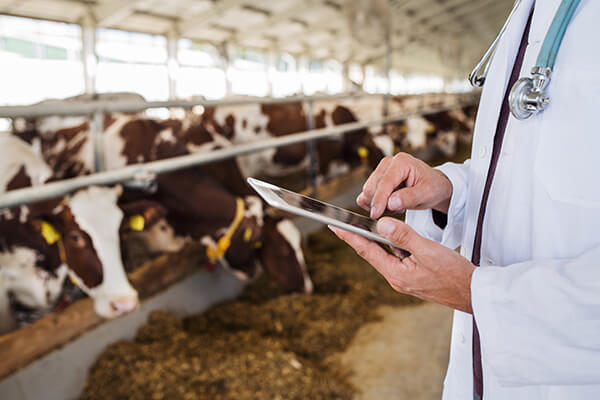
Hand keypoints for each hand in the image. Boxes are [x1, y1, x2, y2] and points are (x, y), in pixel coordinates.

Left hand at [329, 217, 474, 312]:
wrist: (473, 294)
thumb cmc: (455, 274)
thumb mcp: (429, 250)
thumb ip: (404, 236)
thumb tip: (381, 225)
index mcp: (396, 274)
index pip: (367, 250)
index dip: (349, 236)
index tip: (334, 226)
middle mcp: (396, 278)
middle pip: (373, 253)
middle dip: (359, 237)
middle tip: (343, 223)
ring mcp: (404, 279)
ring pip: (386, 254)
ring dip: (378, 240)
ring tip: (366, 226)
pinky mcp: (412, 277)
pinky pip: (397, 258)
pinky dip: (392, 246)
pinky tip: (393, 236)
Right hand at [357, 152, 452, 217]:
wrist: (434, 186)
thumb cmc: (433, 187)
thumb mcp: (427, 194)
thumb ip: (409, 198)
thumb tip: (391, 202)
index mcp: (401, 162)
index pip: (384, 182)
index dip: (379, 200)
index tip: (375, 214)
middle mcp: (388, 163)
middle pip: (371, 187)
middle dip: (379, 203)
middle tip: (398, 211)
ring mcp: (381, 170)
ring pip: (367, 192)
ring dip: (378, 204)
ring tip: (397, 206)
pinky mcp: (376, 179)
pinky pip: (367, 195)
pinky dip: (375, 204)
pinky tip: (390, 205)